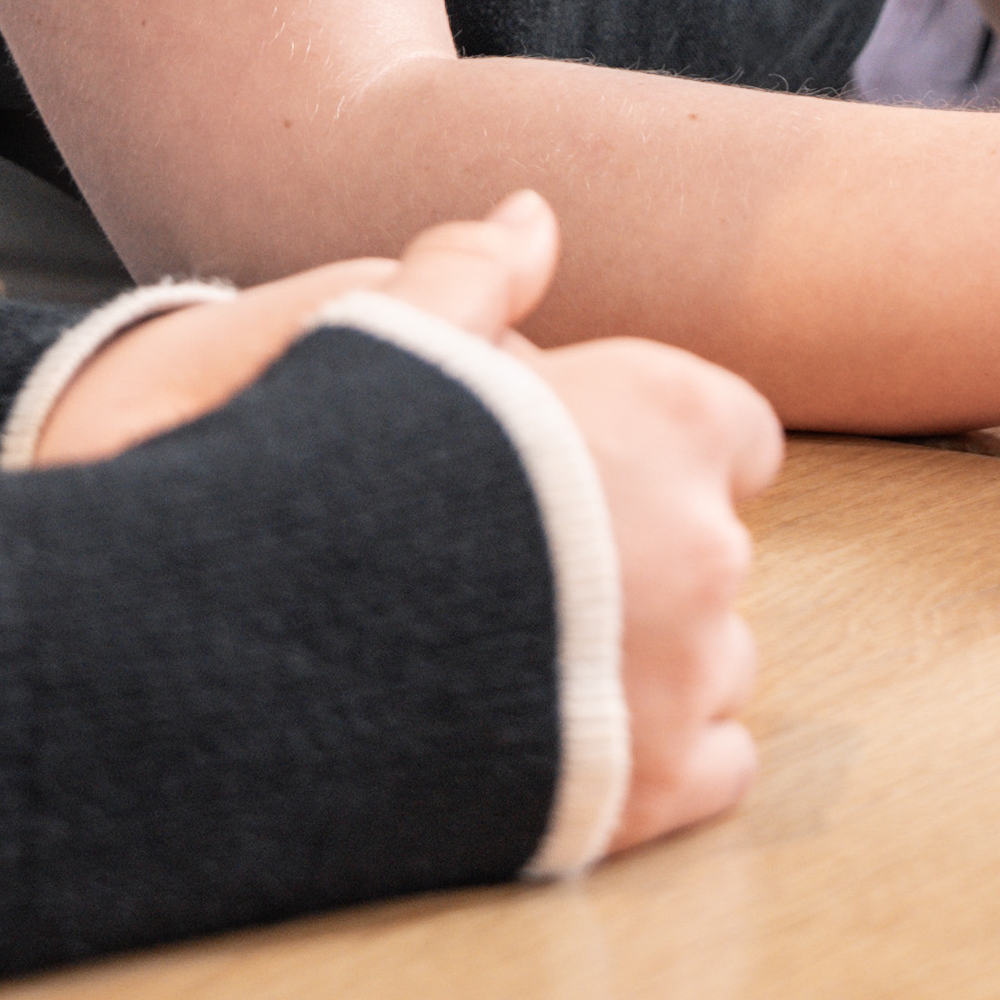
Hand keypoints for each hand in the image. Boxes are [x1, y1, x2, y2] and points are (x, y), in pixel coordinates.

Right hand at [34, 192, 783, 858]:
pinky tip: (566, 741)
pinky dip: (657, 760)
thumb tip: (531, 211)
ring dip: (649, 664)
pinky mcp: (659, 788)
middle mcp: (709, 544)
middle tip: (525, 578)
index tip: (580, 477)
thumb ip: (474, 268)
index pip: (731, 433)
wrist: (268, 659)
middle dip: (643, 563)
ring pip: (714, 664)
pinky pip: (714, 764)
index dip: (652, 454)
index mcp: (670, 420)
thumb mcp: (388, 337)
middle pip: (711, 551)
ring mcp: (691, 676)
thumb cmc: (329, 478)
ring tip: (528, 664)